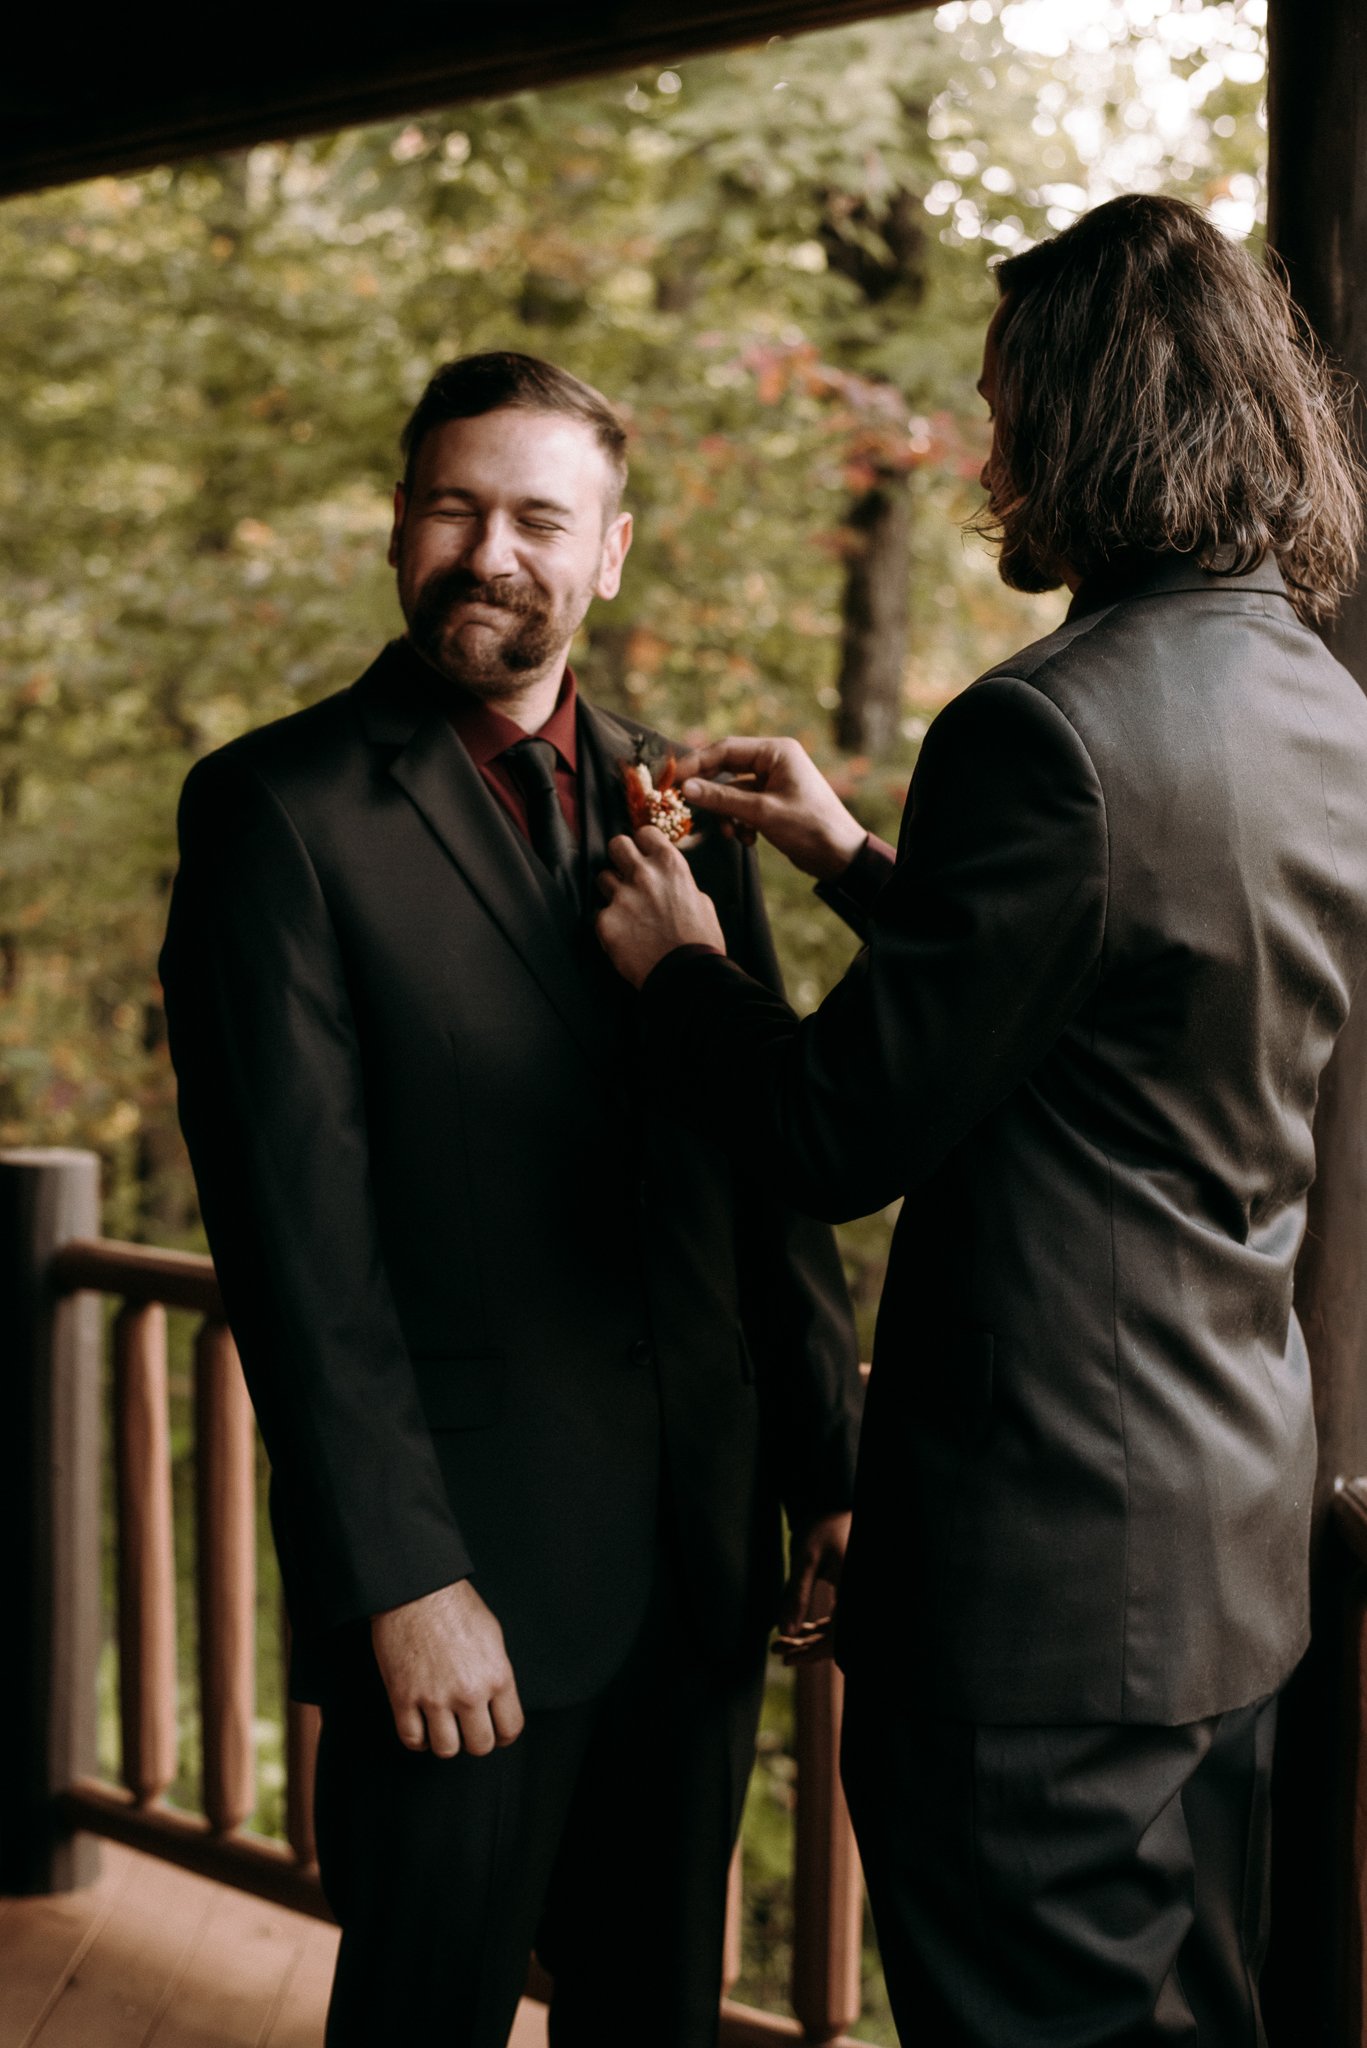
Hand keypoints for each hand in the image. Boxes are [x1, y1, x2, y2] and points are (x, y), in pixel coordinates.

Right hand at [371, 1578, 524, 1758]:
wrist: (416, 1589)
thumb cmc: (455, 1605)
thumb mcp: (492, 1636)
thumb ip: (497, 1673)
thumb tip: (496, 1701)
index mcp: (497, 1675)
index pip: (511, 1728)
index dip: (504, 1735)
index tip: (496, 1731)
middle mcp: (469, 1692)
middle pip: (480, 1745)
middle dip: (476, 1739)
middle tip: (468, 1728)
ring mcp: (435, 1697)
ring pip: (446, 1749)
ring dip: (446, 1741)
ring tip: (444, 1726)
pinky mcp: (403, 1697)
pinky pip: (412, 1740)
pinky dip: (418, 1739)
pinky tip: (421, 1726)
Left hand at [596, 826, 724, 987]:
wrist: (687, 976)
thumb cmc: (700, 942)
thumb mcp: (701, 902)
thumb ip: (680, 884)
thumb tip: (669, 882)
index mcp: (670, 866)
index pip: (645, 832)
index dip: (643, 844)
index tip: (643, 853)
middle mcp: (643, 875)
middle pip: (616, 844)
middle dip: (620, 857)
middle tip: (626, 873)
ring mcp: (621, 897)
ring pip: (602, 878)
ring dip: (612, 891)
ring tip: (626, 910)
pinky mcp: (606, 921)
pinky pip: (600, 914)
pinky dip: (610, 924)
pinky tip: (625, 937)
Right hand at [676, 737, 866, 881]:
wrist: (840, 856)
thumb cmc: (809, 827)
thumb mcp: (762, 812)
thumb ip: (723, 799)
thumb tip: (686, 788)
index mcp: (776, 752)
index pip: (725, 749)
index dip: (696, 764)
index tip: (673, 780)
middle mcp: (774, 761)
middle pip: (726, 768)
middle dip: (710, 792)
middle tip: (686, 805)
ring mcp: (773, 781)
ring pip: (732, 791)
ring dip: (727, 814)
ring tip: (731, 833)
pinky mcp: (772, 801)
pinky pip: (743, 805)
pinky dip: (740, 822)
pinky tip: (748, 839)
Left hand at [772, 1509, 851, 1665]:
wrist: (835, 1504)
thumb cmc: (823, 1527)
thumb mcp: (806, 1559)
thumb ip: (796, 1594)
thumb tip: (784, 1631)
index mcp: (857, 1592)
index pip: (839, 1637)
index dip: (813, 1653)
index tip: (786, 1658)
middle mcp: (861, 1599)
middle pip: (838, 1639)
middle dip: (806, 1649)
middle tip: (775, 1648)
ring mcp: (858, 1599)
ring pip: (837, 1633)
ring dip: (810, 1641)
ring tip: (779, 1643)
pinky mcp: (852, 1596)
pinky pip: (838, 1623)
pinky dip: (818, 1630)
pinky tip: (797, 1632)